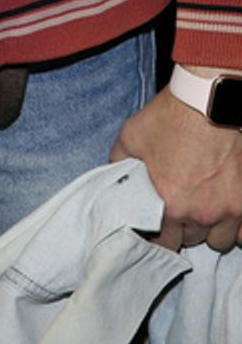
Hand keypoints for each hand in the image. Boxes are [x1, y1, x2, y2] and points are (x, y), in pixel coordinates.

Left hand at [110, 82, 241, 251]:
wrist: (207, 100)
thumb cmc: (170, 117)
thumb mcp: (131, 137)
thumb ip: (120, 164)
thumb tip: (115, 178)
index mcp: (169, 205)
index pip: (162, 243)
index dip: (158, 235)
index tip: (159, 225)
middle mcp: (200, 214)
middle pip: (191, 240)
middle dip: (184, 227)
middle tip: (180, 206)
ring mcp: (228, 209)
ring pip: (219, 239)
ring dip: (211, 227)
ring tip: (203, 205)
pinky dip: (236, 225)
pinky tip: (225, 208)